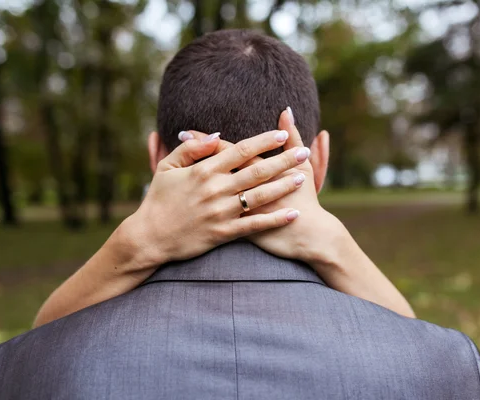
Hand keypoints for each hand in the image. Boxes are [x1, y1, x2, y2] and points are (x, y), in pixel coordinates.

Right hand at [118, 128, 312, 272]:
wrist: (150, 237)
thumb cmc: (158, 199)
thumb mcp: (167, 167)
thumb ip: (191, 149)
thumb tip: (218, 137)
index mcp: (203, 171)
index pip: (240, 151)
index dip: (263, 141)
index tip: (281, 134)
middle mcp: (215, 190)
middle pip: (257, 171)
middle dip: (283, 160)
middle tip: (303, 152)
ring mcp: (221, 212)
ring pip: (259, 196)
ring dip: (283, 186)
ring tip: (302, 178)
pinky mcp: (223, 233)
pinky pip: (254, 225)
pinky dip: (274, 219)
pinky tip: (292, 214)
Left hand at [171, 110, 414, 317]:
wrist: (309, 235)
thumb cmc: (307, 199)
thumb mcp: (303, 167)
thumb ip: (294, 138)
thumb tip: (287, 111)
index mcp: (255, 172)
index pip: (225, 150)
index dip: (205, 141)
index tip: (184, 131)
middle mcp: (241, 189)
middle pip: (212, 168)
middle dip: (192, 155)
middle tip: (175, 142)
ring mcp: (235, 210)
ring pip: (208, 192)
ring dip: (191, 179)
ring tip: (170, 170)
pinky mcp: (234, 229)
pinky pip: (209, 214)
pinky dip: (198, 206)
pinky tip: (185, 200)